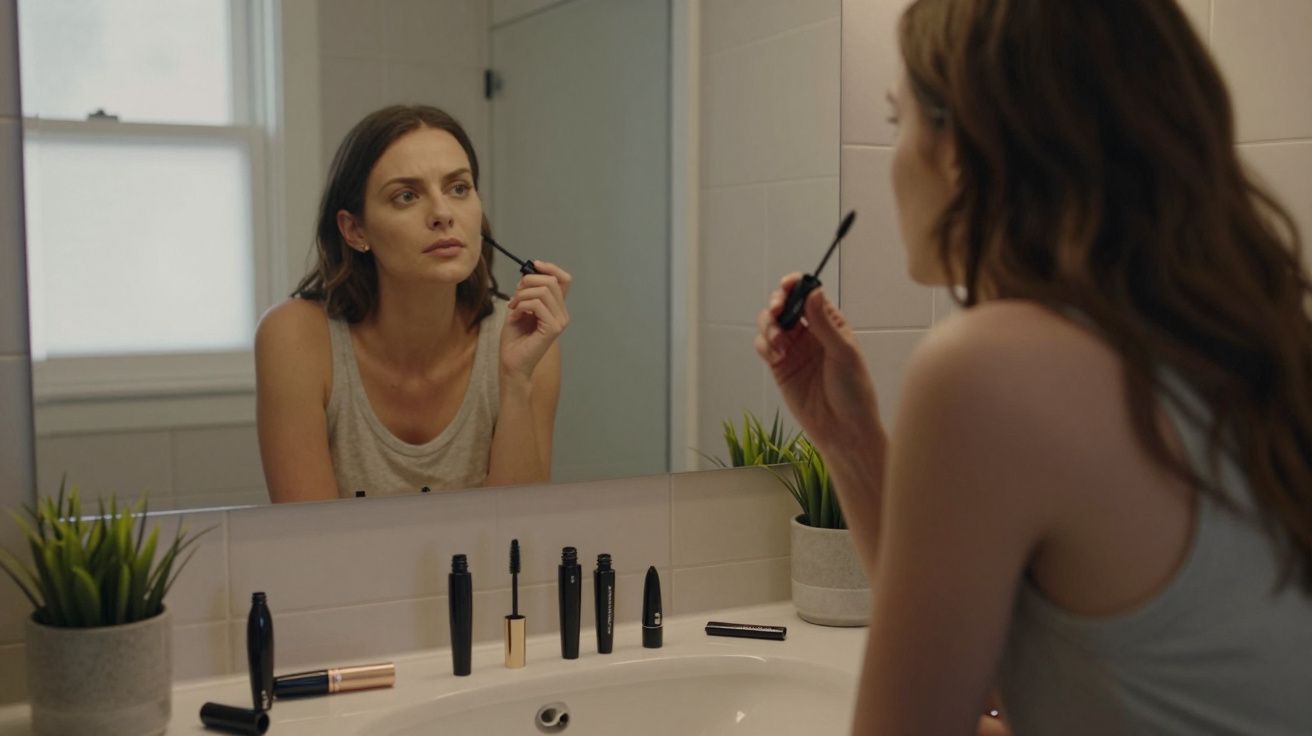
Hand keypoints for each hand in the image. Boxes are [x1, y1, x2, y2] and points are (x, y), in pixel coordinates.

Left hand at [500, 261, 571, 383]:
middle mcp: (562, 314)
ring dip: (522, 295)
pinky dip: (521, 305)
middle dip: (528, 282)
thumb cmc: (515, 339)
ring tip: (513, 306)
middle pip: (551, 281)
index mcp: (557, 308)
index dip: (550, 268)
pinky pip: (536, 304)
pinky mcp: (553, 328)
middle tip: (515, 295)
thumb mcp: (520, 307)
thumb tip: (529, 272)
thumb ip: (528, 291)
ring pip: (543, 291)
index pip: (564, 279)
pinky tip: (515, 315)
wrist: (511, 362)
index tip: (534, 265)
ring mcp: (560, 321)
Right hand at [754, 273, 882, 452]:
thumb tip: (813, 291)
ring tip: (778, 343)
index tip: (787, 285)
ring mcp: (793, 349)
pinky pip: (764, 346)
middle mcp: (810, 332)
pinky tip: (775, 355)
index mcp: (830, 323)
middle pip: (784, 305)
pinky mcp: (779, 367)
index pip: (809, 295)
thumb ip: (824, 323)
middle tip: (777, 310)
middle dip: (776, 303)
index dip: (795, 285)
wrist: (843, 429)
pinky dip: (764, 344)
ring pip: (770, 323)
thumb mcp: (843, 353)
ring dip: (769, 326)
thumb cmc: (853, 391)